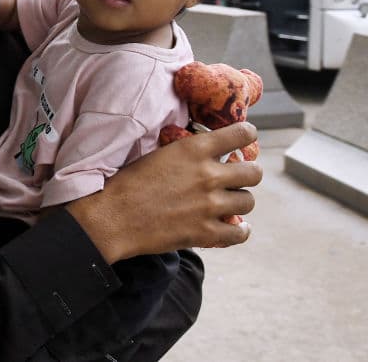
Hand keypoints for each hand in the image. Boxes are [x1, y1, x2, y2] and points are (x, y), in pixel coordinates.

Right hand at [68, 122, 262, 262]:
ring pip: (249, 201)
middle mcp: (208, 175)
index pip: (242, 134)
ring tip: (229, 203)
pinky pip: (240, 232)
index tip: (245, 140)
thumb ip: (188, 153)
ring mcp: (210, 206)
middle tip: (236, 178)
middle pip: (254, 172)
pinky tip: (234, 226)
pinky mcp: (206, 232)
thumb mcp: (160, 154)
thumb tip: (206, 153)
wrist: (113, 217)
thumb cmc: (128, 183)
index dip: (247, 136)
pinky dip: (240, 230)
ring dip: (240, 201)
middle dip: (247, 173)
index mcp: (195, 149)